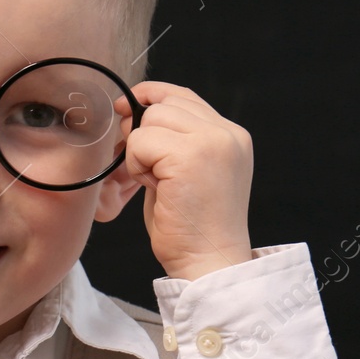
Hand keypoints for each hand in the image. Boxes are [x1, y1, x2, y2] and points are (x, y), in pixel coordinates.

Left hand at [114, 80, 253, 280]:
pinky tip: (155, 188)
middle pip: (163, 103)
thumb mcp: (189, 172)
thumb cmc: (192, 227)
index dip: (151, 98)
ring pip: (150, 119)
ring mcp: (212, 142)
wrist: (209, 262)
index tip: (127, 108)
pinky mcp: (190, 156)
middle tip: (151, 171)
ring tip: (159, 183)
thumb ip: (175, 140)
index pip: (183, 96)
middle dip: (143, 133)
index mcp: (231, 136)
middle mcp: (227, 134)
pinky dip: (137, 166)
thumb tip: (133, 112)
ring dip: (141, 152)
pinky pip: (141, 142)